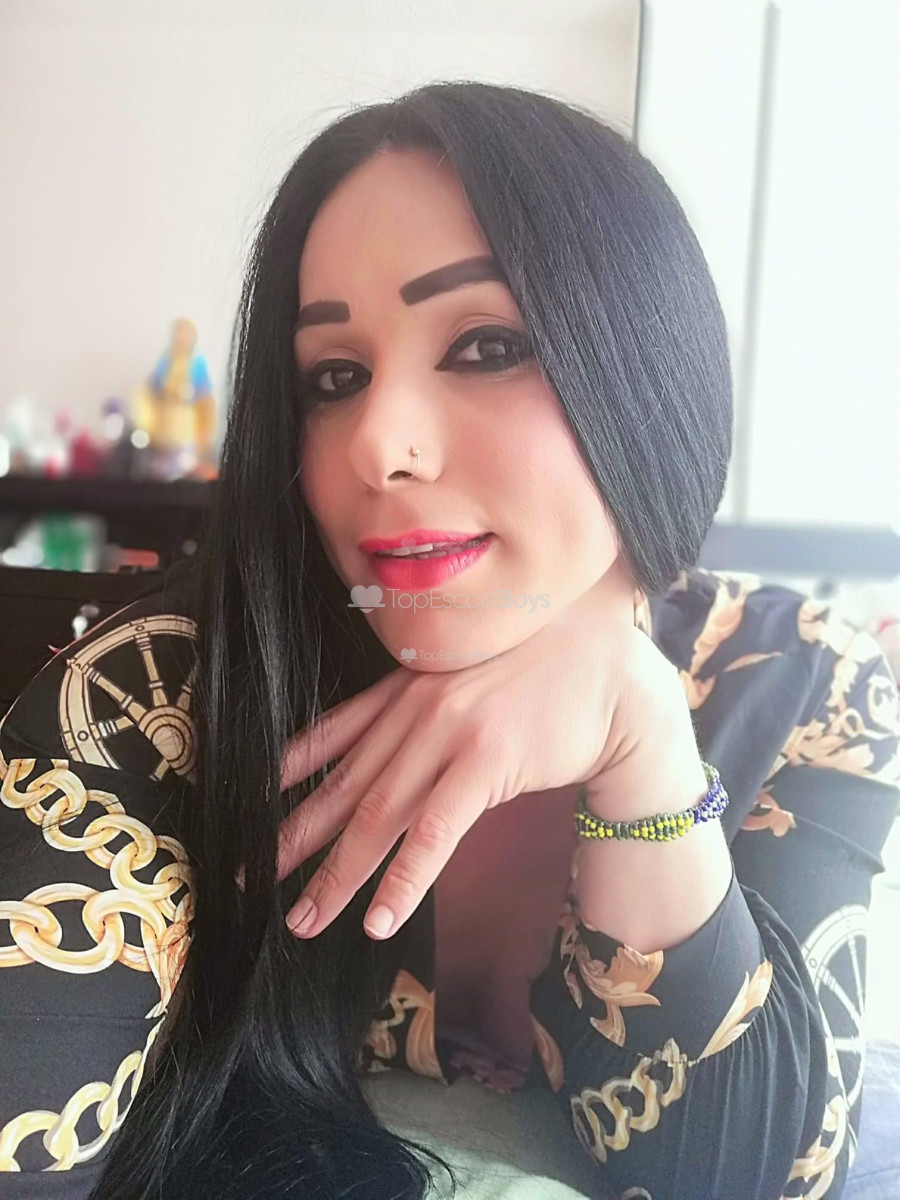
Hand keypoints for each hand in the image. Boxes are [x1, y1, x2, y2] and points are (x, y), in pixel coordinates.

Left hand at [270, 612, 680, 941]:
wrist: (610, 675)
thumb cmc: (541, 681)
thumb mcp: (464, 682)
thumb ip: (418, 709)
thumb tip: (380, 754)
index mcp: (406, 688)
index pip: (330, 737)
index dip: (286, 780)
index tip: (246, 812)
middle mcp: (416, 708)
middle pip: (344, 787)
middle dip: (295, 840)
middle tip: (249, 880)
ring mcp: (449, 733)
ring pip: (378, 817)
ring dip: (338, 876)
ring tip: (304, 920)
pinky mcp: (486, 762)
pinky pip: (435, 832)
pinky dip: (404, 880)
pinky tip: (380, 920)